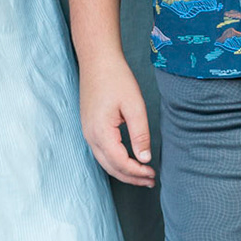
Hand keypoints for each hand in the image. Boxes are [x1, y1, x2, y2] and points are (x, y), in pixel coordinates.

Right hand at [78, 51, 154, 187]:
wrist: (97, 60)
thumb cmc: (116, 78)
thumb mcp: (134, 106)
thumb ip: (140, 134)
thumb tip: (145, 159)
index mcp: (100, 132)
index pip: (120, 163)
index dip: (137, 172)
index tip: (153, 174)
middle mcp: (90, 136)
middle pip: (110, 167)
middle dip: (131, 177)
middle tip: (150, 180)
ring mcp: (87, 132)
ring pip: (105, 162)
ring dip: (123, 171)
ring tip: (142, 174)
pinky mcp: (89, 126)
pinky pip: (101, 152)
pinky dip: (115, 161)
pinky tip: (128, 160)